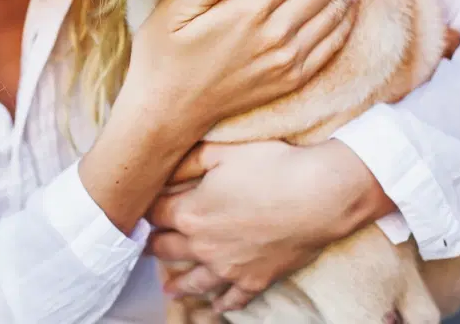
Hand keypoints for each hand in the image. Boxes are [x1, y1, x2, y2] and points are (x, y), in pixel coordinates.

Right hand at [119, 0, 369, 143]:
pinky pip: (332, 45)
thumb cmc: (163, 55)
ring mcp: (288, 60)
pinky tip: (351, 1)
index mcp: (247, 11)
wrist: (167, 113)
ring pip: (335, 13)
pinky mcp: (292, 79)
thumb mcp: (174, 10)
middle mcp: (276, 35)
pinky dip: (347, 19)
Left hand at [146, 139, 389, 313]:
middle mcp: (202, 246)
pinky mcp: (255, 280)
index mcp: (189, 214)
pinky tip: (216, 307)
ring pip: (194, 281)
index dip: (146, 211)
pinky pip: (233, 299)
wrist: (318, 196)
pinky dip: (222, 304)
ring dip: (179, 285)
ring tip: (170, 289)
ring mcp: (228, 268)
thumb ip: (188, 161)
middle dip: (155, 246)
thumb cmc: (271, 167)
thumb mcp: (222, 153)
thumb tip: (165, 167)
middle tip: (148, 247)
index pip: (154, 215)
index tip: (142, 210)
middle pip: (167, 250)